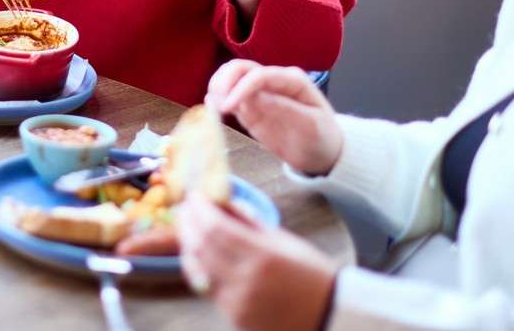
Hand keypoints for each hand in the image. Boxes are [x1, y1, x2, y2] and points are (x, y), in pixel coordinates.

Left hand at [177, 193, 336, 330]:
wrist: (328, 315)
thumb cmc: (310, 274)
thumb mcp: (283, 240)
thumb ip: (249, 221)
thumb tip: (221, 200)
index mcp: (263, 256)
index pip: (216, 227)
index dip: (200, 209)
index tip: (194, 195)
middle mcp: (247, 281)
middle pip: (201, 246)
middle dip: (188, 222)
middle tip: (185, 207)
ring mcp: (238, 303)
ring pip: (198, 269)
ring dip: (189, 244)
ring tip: (189, 228)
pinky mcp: (235, 318)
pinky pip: (208, 288)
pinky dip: (201, 266)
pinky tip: (201, 253)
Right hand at [205, 60, 342, 175]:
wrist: (322, 153)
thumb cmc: (322, 138)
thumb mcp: (310, 126)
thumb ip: (284, 109)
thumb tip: (255, 98)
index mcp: (292, 80)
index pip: (260, 75)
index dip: (240, 88)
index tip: (226, 107)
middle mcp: (273, 81)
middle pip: (240, 68)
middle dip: (224, 80)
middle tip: (215, 103)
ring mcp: (260, 94)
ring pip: (231, 79)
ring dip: (218, 87)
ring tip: (213, 108)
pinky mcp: (250, 108)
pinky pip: (230, 97)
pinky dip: (218, 99)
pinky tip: (213, 110)